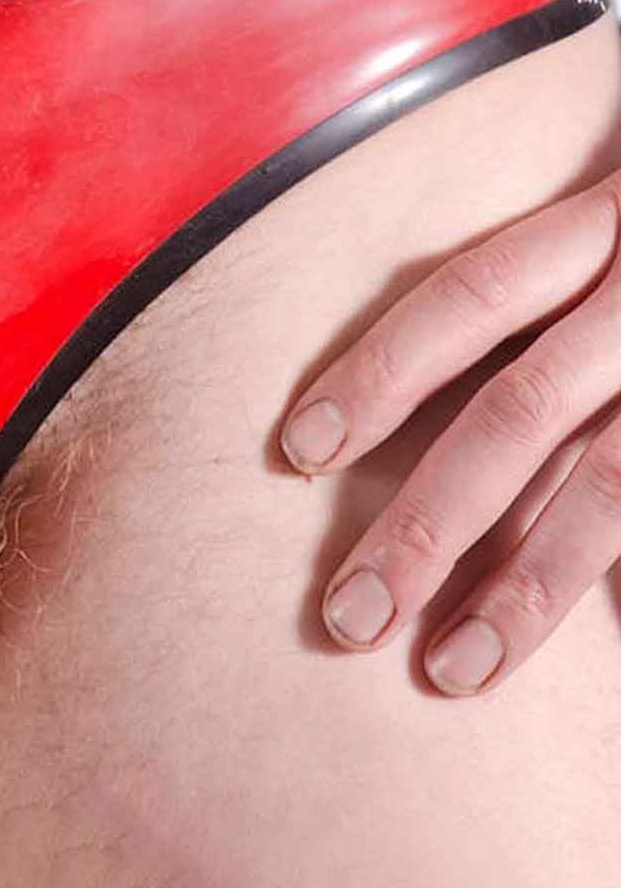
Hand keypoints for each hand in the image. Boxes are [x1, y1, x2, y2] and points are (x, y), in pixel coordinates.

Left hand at [278, 168, 620, 696]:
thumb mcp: (614, 216)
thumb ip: (541, 274)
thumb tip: (375, 387)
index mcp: (611, 226)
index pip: (471, 295)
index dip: (381, 367)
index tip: (298, 446)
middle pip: (521, 411)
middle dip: (428, 519)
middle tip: (346, 615)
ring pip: (610, 489)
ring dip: (526, 588)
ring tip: (449, 671)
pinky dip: (605, 574)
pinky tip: (551, 639)